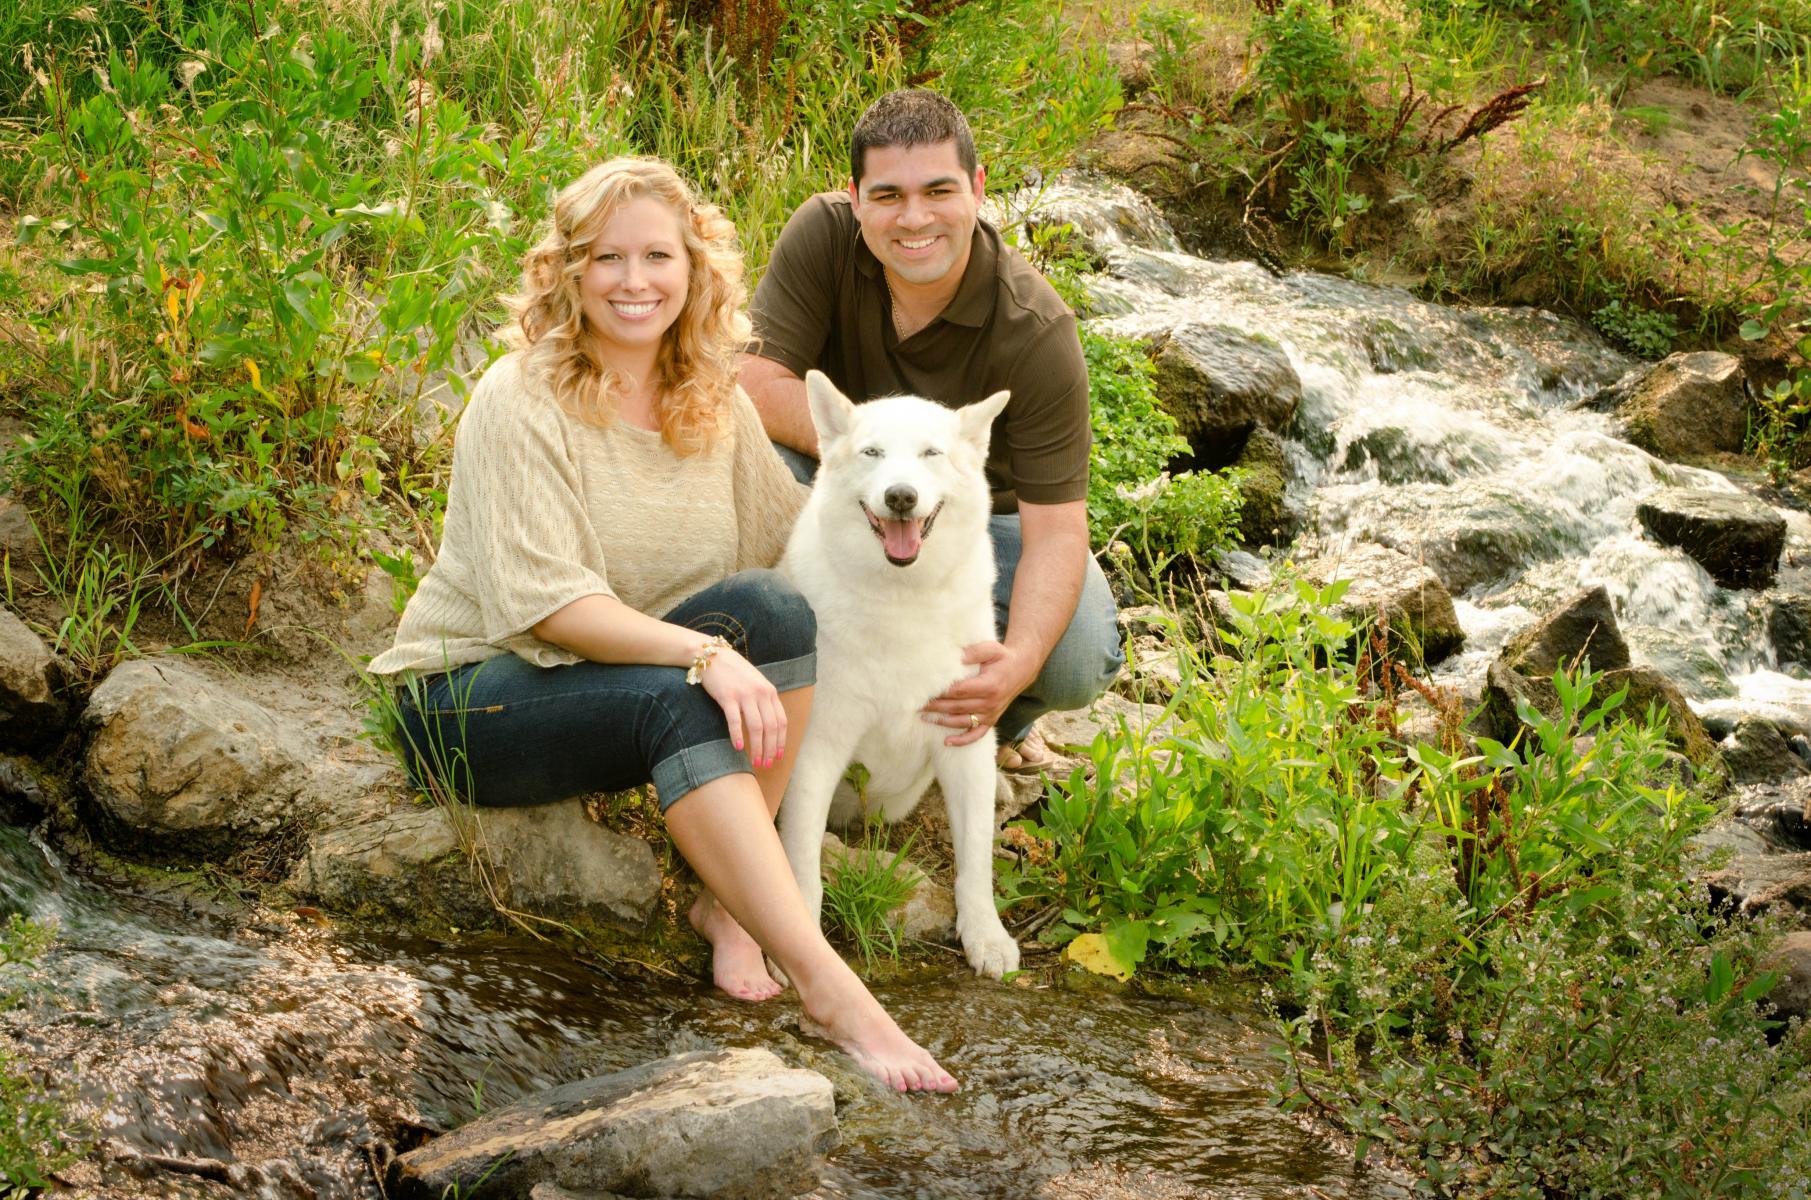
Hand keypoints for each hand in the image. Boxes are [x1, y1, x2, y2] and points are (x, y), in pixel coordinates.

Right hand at [701, 646, 786, 767]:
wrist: (713, 656)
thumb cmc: (735, 673)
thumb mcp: (756, 684)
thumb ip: (764, 701)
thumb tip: (769, 726)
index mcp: (770, 692)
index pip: (781, 721)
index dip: (781, 741)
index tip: (778, 756)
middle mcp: (760, 693)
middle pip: (770, 727)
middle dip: (770, 749)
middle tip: (766, 764)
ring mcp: (744, 695)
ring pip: (756, 727)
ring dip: (757, 748)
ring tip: (755, 761)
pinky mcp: (727, 697)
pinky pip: (735, 720)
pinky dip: (737, 735)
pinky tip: (739, 748)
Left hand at [920, 640, 1038, 745]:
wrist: (1021, 670)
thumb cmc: (1002, 658)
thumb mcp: (991, 649)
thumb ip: (973, 652)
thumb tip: (956, 657)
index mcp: (989, 685)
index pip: (959, 691)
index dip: (941, 692)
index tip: (924, 690)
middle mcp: (990, 703)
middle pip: (957, 707)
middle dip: (935, 707)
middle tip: (916, 705)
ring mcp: (990, 714)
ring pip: (962, 721)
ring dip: (942, 721)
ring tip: (924, 718)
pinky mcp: (991, 720)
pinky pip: (976, 734)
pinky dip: (962, 740)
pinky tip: (947, 742)